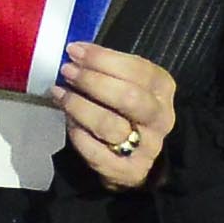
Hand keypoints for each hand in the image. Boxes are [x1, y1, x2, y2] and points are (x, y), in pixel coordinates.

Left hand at [46, 36, 182, 186]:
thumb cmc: (127, 110)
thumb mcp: (129, 83)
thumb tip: (77, 52)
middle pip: (128, 97)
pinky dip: (79, 136)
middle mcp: (160, 118)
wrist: (138, 157)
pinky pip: (98, 154)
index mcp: (163, 89)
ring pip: (110, 125)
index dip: (103, 59)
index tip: (74, 51)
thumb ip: (109, 68)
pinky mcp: (131, 172)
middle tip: (68, 72)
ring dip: (80, 107)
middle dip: (92, 81)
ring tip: (61, 95)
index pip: (137, 69)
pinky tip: (68, 123)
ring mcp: (148, 147)